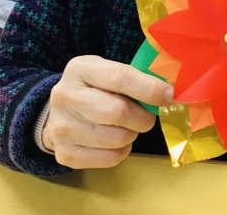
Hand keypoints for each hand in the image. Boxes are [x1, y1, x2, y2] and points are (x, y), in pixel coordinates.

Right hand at [42, 55, 172, 168]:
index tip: (170, 96)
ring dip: (132, 134)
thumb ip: (132, 78)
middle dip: (143, 117)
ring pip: (116, 138)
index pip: (120, 78)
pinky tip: (116, 140)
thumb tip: (169, 92)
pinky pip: (109, 158)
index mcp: (80, 69)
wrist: (56, 113)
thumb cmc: (92, 88)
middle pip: (118, 112)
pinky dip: (122, 151)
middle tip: (148, 117)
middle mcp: (66, 96)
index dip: (149, 89)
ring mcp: (62, 127)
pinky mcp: (65, 154)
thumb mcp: (105, 71)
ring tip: (128, 126)